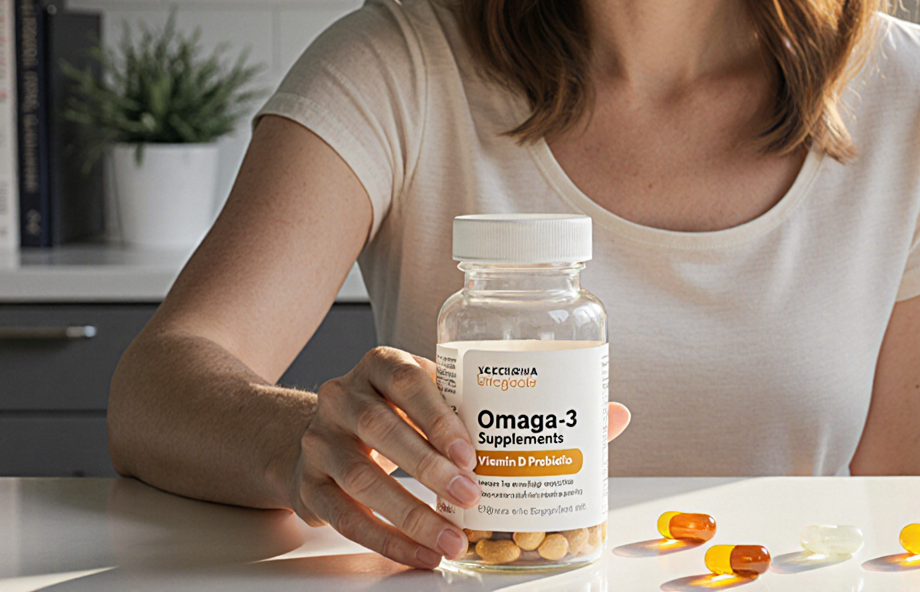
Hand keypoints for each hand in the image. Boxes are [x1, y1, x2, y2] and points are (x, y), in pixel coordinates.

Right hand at [289, 346, 632, 568]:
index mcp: (383, 364)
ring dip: (409, 512)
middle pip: (380, 427)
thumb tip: (612, 416)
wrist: (323, 433)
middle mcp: (344, 394)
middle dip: (428, 468)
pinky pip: (342, 515)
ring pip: (359, 474)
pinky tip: (421, 554)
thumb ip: (519, 408)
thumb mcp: (450, 397)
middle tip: (471, 498)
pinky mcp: (307, 481)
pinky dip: (384, 540)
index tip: (472, 449)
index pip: (406, 377)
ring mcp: (320, 439)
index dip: (437, 413)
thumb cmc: (404, 414)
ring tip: (452, 538)